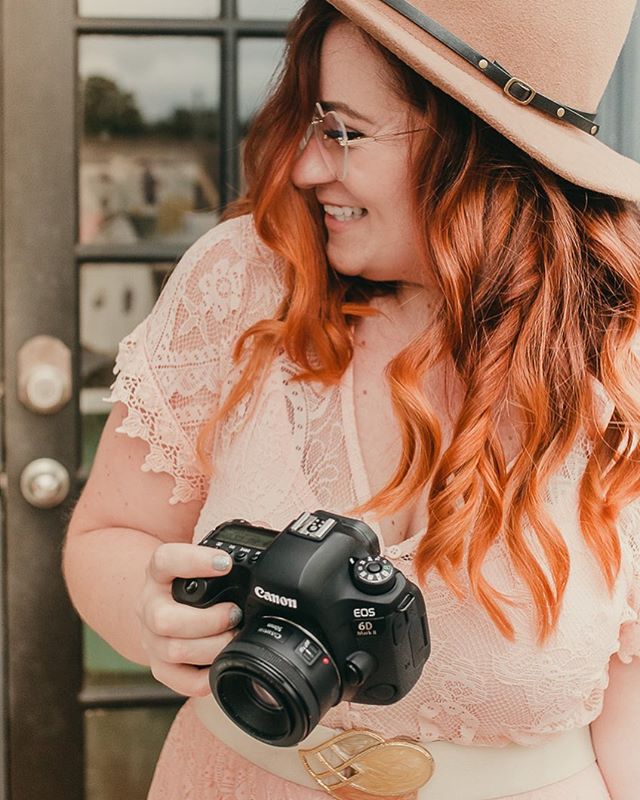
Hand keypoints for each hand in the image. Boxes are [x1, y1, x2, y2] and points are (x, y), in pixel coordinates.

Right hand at [138, 542, 241, 696]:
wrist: (159, 608)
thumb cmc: (189, 584)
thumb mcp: (199, 561)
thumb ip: (226, 547)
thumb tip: (260, 528)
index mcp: (158, 574)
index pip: (165, 561)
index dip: (193, 561)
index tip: (225, 562)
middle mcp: (149, 606)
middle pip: (163, 618)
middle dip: (206, 620)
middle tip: (234, 613)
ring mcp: (151, 639)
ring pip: (172, 650)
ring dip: (210, 647)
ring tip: (232, 638)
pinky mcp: (160, 667)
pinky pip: (179, 681)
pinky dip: (205, 677)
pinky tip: (222, 662)